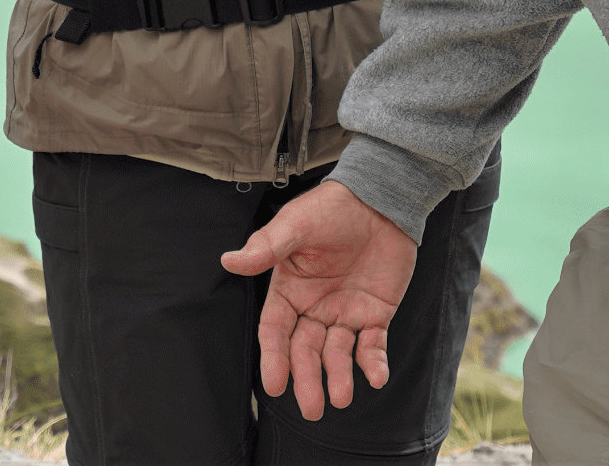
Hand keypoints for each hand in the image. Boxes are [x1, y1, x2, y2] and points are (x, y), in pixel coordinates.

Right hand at [220, 179, 418, 420]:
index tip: (274, 384)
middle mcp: (314, 307)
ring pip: (337, 354)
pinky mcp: (375, 314)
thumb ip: (266, 247)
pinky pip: (373, 345)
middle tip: (310, 408)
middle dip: (306, 379)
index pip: (276, 330)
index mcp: (289, 289)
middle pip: (305, 350)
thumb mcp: (296, 225)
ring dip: (338, 377)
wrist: (379, 200)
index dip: (274, 357)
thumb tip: (229, 261)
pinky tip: (375, 376)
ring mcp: (345, 313)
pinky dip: (374, 363)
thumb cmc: (331, 208)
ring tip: (341, 398)